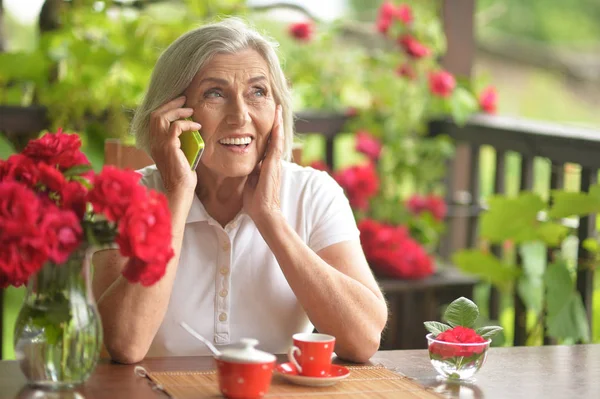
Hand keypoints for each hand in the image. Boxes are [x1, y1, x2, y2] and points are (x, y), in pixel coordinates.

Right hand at [148, 96, 201, 194]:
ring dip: (177, 111)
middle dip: (170, 104)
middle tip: (184, 99)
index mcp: (155, 143)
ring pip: (162, 117)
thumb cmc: (182, 174)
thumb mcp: (180, 154)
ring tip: (190, 110)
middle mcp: (154, 142)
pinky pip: (176, 127)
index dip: (165, 108)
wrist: (180, 189)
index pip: (154, 120)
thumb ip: (180, 141)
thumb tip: (191, 129)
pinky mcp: (168, 146)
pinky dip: (187, 123)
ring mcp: (159, 144)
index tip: (179, 103)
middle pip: (156, 114)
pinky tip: (197, 126)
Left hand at [243, 105, 283, 223]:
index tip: (269, 121)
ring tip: (277, 110)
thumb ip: (251, 171)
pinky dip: (276, 134)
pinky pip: (275, 146)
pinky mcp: (273, 165)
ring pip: (277, 139)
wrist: (263, 211)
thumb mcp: (250, 181)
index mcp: (266, 165)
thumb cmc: (256, 201)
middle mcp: (272, 162)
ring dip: (277, 124)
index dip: (269, 132)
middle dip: (275, 123)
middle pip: (275, 138)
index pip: (268, 144)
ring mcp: (274, 163)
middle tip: (276, 109)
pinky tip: (277, 123)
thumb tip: (248, 165)